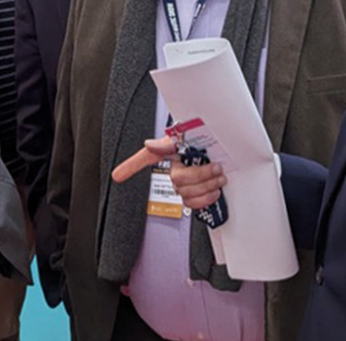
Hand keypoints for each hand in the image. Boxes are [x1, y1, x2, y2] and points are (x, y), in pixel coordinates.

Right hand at [111, 137, 226, 210]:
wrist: (228, 150)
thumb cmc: (208, 142)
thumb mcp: (192, 139)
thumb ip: (169, 142)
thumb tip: (149, 144)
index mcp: (171, 153)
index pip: (146, 158)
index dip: (130, 166)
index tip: (117, 175)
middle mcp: (176, 169)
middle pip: (178, 181)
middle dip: (201, 176)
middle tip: (215, 168)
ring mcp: (187, 183)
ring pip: (187, 194)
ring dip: (207, 186)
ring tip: (218, 178)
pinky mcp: (198, 195)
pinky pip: (194, 205)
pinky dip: (206, 199)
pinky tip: (214, 191)